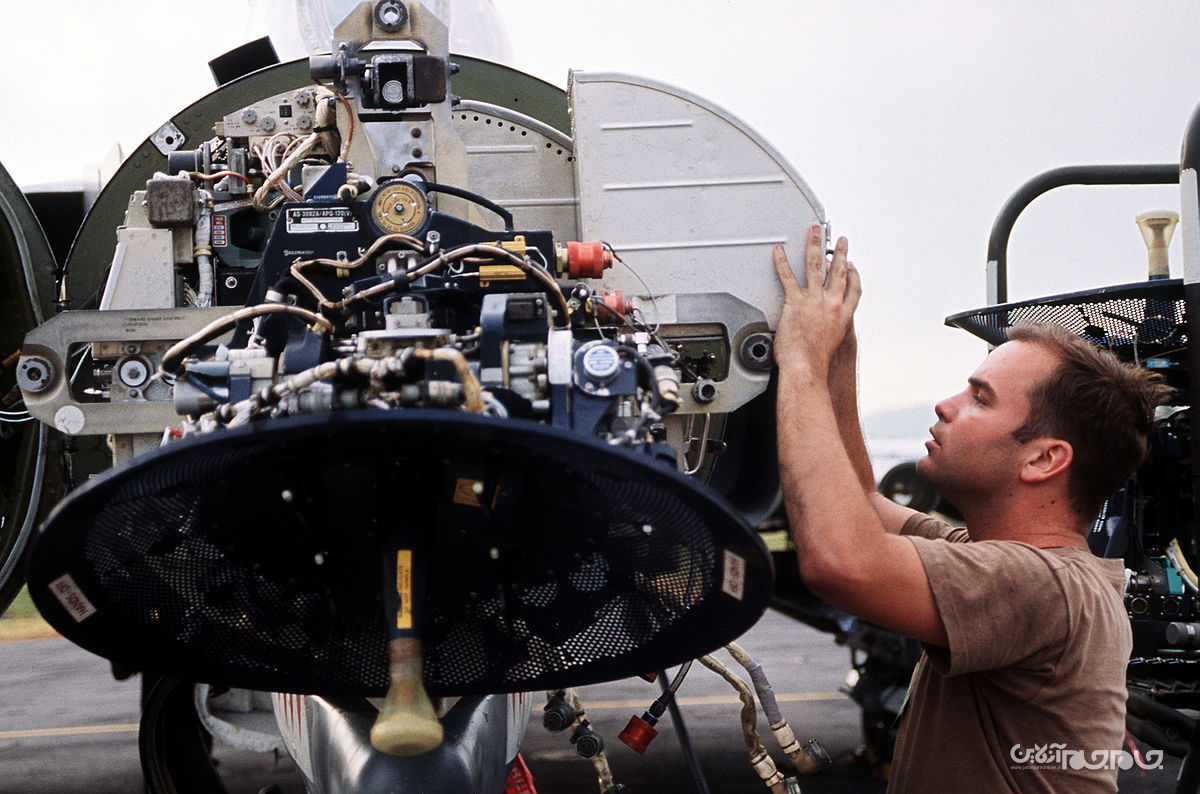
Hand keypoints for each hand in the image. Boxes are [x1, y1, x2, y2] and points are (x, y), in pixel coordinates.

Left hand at [772, 224, 861, 377]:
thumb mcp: (831, 346)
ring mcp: (814, 302)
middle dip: (840, 253)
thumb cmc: (815, 363)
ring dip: (815, 245)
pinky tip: (780, 251)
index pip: (854, 290)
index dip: (854, 275)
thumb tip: (823, 333)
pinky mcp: (795, 303)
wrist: (806, 368)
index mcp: (843, 316)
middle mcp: (832, 305)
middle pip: (839, 272)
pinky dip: (782, 262)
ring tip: (814, 232)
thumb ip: (830, 333)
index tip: (852, 266)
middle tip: (841, 242)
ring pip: (816, 266)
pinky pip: (787, 277)